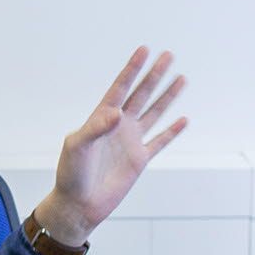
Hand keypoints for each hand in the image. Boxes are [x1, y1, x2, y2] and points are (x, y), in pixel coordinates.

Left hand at [33, 47, 187, 245]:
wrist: (78, 204)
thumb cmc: (71, 174)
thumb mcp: (77, 147)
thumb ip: (95, 128)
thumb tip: (117, 113)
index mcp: (101, 118)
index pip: (120, 88)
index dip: (132, 69)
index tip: (144, 50)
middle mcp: (118, 126)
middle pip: (141, 94)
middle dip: (154, 75)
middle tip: (168, 55)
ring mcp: (130, 141)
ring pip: (154, 113)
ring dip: (167, 96)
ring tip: (181, 78)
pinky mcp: (139, 160)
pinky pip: (159, 141)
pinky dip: (172, 131)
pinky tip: (183, 119)